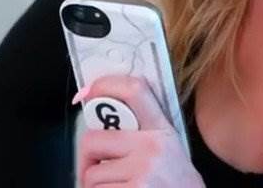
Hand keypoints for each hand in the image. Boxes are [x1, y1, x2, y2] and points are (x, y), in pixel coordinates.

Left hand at [74, 74, 203, 187]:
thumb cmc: (177, 185)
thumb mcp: (168, 150)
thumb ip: (140, 134)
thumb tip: (101, 122)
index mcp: (161, 131)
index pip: (133, 90)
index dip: (104, 85)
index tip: (88, 92)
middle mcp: (152, 147)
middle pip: (92, 140)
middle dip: (85, 159)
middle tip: (93, 168)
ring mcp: (143, 171)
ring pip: (91, 174)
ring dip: (96, 186)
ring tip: (118, 187)